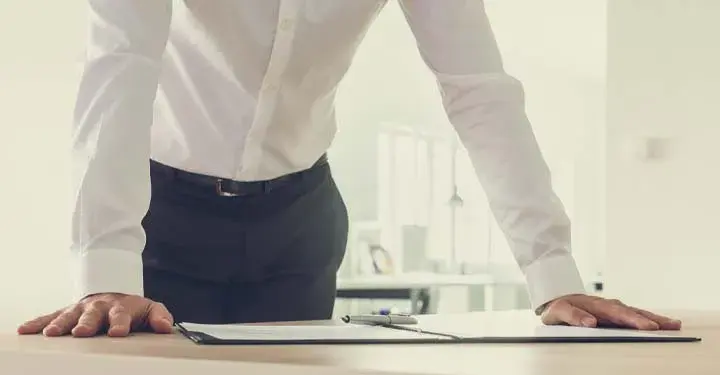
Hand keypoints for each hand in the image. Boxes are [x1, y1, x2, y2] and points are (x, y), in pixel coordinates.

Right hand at [17, 293, 173, 336]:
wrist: (113, 292)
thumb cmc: (131, 308)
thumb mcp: (150, 309)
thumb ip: (159, 316)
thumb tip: (166, 327)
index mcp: (120, 308)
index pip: (121, 316)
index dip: (120, 323)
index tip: (117, 332)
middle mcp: (99, 308)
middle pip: (92, 315)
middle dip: (87, 323)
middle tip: (81, 332)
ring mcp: (81, 310)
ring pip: (69, 315)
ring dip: (61, 324)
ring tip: (51, 334)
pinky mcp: (66, 313)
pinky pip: (50, 316)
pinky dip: (38, 323)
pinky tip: (26, 330)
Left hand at [541, 294, 681, 330]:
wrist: (556, 297)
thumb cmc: (557, 307)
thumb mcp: (558, 311)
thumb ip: (572, 316)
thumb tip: (591, 322)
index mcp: (595, 306)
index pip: (616, 314)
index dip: (632, 320)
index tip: (647, 327)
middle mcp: (608, 305)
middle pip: (631, 312)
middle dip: (649, 319)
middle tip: (667, 327)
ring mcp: (613, 308)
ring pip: (636, 312)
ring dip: (654, 318)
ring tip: (674, 324)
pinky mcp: (615, 313)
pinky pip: (635, 315)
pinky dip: (649, 318)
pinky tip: (663, 324)